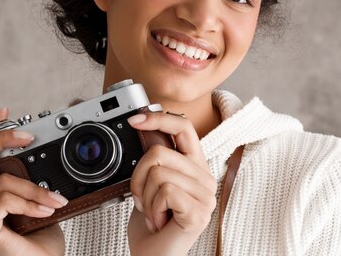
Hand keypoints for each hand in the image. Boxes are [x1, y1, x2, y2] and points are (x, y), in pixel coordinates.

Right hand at [0, 108, 67, 255]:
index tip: (4, 112)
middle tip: (28, 135)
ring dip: (34, 189)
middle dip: (0, 137)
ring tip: (55, 199)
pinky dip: (30, 202)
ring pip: (1, 181)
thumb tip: (47, 145)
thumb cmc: (37, 237)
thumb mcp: (34, 197)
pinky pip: (4, 200)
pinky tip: (46, 210)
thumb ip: (31, 176)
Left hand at [127, 112, 216, 255]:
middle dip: (138, 177)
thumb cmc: (152, 222)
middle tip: (142, 198)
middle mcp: (204, 177)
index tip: (135, 119)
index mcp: (195, 165)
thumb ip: (153, 156)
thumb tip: (144, 124)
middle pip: (159, 153)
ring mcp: (205, 195)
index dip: (158, 118)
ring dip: (144, 197)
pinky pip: (164, 192)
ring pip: (158, 173)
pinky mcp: (199, 212)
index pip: (183, 127)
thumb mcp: (149, 182)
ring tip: (153, 212)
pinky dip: (152, 208)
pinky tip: (159, 220)